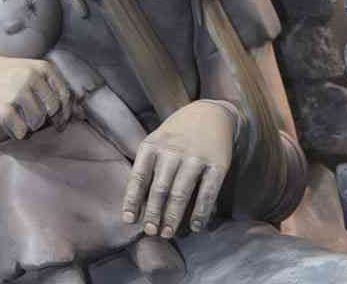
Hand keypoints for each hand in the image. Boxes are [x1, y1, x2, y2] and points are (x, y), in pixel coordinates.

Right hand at [0, 53, 72, 139]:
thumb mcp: (22, 72)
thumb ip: (47, 87)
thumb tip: (78, 113)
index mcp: (40, 67)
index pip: (66, 96)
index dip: (65, 113)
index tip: (58, 122)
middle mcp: (32, 77)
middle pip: (53, 112)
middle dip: (44, 121)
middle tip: (27, 120)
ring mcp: (17, 93)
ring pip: (37, 124)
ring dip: (26, 126)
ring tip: (11, 118)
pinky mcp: (2, 110)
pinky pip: (21, 132)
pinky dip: (14, 132)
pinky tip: (3, 124)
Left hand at [122, 100, 236, 237]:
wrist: (211, 113)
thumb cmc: (177, 134)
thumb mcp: (156, 141)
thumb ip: (146, 167)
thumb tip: (136, 205)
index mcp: (153, 145)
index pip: (139, 176)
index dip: (132, 200)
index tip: (129, 220)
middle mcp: (173, 150)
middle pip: (159, 188)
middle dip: (153, 213)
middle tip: (150, 232)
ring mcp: (196, 157)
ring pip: (181, 193)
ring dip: (173, 216)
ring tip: (167, 233)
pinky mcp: (217, 164)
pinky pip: (207, 192)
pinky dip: (201, 212)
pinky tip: (196, 226)